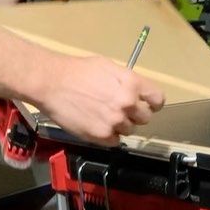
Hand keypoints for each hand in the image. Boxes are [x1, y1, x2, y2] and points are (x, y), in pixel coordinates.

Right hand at [35, 54, 164, 145]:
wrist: (51, 83)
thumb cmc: (77, 71)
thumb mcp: (108, 67)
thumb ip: (126, 82)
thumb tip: (136, 92)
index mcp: (131, 83)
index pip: (157, 99)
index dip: (153, 103)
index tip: (147, 105)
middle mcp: (127, 103)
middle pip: (145, 118)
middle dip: (134, 115)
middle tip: (119, 110)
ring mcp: (115, 121)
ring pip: (129, 130)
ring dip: (120, 126)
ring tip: (103, 116)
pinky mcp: (102, 136)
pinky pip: (115, 141)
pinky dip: (108, 136)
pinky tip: (96, 124)